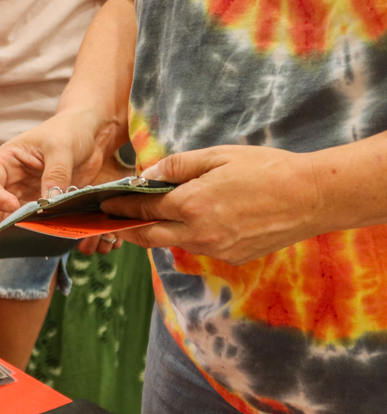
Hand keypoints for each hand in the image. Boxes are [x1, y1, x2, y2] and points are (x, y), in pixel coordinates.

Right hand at [0, 108, 127, 252]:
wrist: (91, 133)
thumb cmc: (70, 131)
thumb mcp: (61, 148)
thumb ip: (55, 174)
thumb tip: (48, 202)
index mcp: (7, 160)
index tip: (13, 206)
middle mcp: (10, 179)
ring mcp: (24, 193)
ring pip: (7, 217)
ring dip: (9, 230)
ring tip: (14, 244)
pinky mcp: (41, 204)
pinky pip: (31, 220)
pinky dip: (31, 230)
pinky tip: (38, 239)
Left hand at [102, 145, 322, 265]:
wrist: (311, 197)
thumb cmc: (265, 168)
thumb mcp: (216, 156)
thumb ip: (177, 166)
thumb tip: (147, 176)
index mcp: (191, 204)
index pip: (142, 209)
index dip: (119, 207)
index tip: (102, 204)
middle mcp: (198, 233)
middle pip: (148, 236)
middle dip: (126, 230)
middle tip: (109, 223)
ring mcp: (215, 249)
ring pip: (173, 243)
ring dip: (157, 233)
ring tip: (144, 221)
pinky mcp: (231, 257)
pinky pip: (198, 248)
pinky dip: (187, 236)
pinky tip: (189, 223)